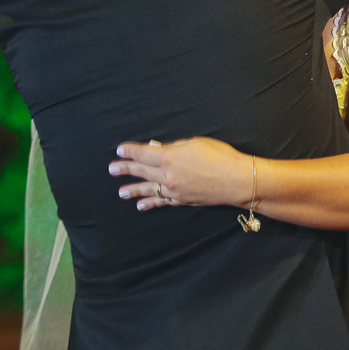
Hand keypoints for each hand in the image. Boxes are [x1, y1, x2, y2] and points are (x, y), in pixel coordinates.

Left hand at [110, 138, 251, 210]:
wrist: (237, 180)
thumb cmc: (220, 156)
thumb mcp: (196, 143)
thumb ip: (173, 146)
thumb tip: (156, 148)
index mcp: (169, 157)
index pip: (143, 153)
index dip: (129, 151)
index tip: (120, 150)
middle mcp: (167, 175)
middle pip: (141, 171)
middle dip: (125, 169)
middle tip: (111, 169)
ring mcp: (173, 190)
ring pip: (148, 189)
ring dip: (133, 190)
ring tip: (121, 192)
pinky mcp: (182, 200)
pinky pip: (162, 202)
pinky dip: (151, 203)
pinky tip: (141, 205)